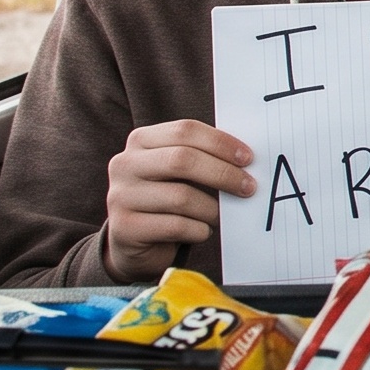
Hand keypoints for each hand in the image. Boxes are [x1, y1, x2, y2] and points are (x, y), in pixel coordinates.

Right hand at [105, 120, 253, 280]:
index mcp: (140, 140)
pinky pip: (176, 227)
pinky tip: (202, 230)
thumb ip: (202, 157)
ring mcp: (121, 196)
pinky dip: (199, 230)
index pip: (185, 130)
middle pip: (182, 160)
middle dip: (222, 174)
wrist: (132, 240)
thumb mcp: (177, 171)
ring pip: (181, 197)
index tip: (248, 158)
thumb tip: (246, 158)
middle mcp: (125, 164)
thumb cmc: (166, 197)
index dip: (220, 142)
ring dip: (212, 209)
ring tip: (220, 216)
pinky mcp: (125, 228)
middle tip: (248, 187)